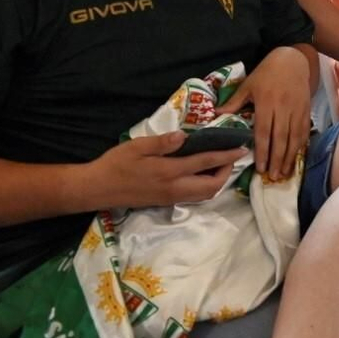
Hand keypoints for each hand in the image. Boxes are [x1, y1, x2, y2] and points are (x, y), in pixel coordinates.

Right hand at [78, 131, 246, 210]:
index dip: (226, 156)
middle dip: (226, 172)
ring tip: (220, 162)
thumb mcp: (137, 147)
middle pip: (212, 186)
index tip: (242, 147)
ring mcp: (170, 198)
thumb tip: (185, 135)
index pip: (205, 163)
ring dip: (217, 180)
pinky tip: (202, 172)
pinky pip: (194, 196)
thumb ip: (162, 142)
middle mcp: (174, 189)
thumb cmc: (115, 164)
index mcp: (169, 172)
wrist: (96, 190)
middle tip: (230, 155)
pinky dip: (205, 185)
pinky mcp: (165, 202)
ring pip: (204, 195)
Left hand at [215, 46, 311, 180]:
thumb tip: (216, 116)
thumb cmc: (267, 73)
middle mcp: (283, 107)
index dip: (263, 150)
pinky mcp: (306, 109)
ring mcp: (297, 109)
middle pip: (280, 138)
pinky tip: (296, 157)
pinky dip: (301, 146)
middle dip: (277, 159)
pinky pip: (304, 131)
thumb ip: (234, 103)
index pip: (264, 131)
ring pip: (294, 137)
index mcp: (266, 102)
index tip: (260, 167)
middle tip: (272, 176)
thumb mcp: (248, 85)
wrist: (293, 59)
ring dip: (290, 156)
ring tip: (284, 173)